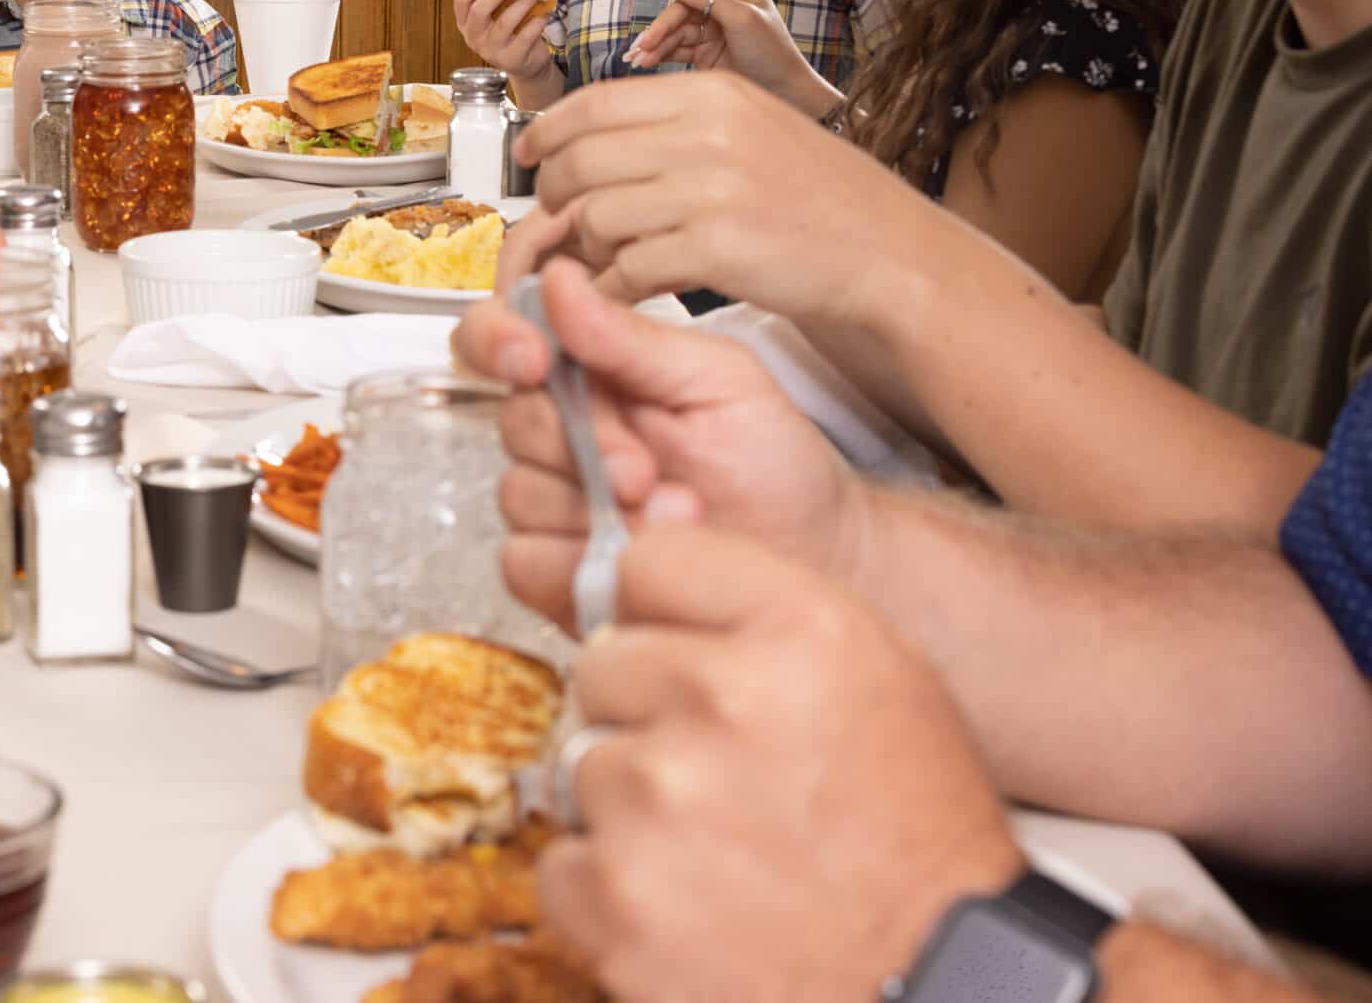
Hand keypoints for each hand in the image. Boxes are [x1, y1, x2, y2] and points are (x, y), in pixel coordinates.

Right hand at [451, 258, 861, 620]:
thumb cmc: (774, 462)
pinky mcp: (562, 568)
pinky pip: (525, 561)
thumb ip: (630, 338)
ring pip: (518, 494)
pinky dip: (577, 562)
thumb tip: (557, 278)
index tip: (532, 358)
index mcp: (591, 370)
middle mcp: (564, 432)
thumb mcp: (716, 381)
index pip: (499, 337)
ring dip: (592, 510)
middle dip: (580, 447)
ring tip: (676, 517)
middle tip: (645, 472)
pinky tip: (640, 557)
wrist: (818, 553)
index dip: (497, 339)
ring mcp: (559, 502)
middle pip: (513, 423)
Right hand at [453, 0, 559, 90]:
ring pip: (504, 23)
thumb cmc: (512, 31)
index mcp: (466, 23)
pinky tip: (545, 13)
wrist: (527, 64)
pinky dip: (537, 21)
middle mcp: (474, 38)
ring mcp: (492, 51)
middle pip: (478, 11)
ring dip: (521, 4)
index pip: (461, 1)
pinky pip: (525, 36)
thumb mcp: (499, 13)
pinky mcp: (512, 59)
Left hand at [509, 70, 936, 322]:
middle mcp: (708, 131)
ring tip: (600, 263)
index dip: (546, 133)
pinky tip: (621, 294)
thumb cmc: (820, 199)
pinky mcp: (716, 249)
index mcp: (711, 93)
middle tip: (561, 225)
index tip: (529, 157)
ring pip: (593, 215)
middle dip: (555, 198)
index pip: (594, 102)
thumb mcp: (752, 128)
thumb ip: (677, 125)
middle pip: (579, 160)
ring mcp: (711, 189)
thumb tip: (589, 140)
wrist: (892, 254)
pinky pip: (624, 269)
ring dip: (583, 248)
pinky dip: (609, 287)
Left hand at [541, 524, 1022, 1002]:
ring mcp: (658, 798)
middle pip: (600, 664)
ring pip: (579, 762)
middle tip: (717, 776)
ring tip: (714, 850)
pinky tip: (683, 906)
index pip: (647, 560)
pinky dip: (606, 890)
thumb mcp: (879, 681)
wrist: (938, 986)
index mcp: (798, 633)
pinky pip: (560, 860)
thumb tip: (649, 541)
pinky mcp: (616, 896)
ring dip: (628, 806)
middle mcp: (720, 700)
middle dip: (642, 714)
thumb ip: (758, 609)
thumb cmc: (917, 843)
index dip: (658, 612)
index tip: (677, 652)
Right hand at [618, 0, 836, 115]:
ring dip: (656, 44)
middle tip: (643, 45)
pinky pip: (676, 49)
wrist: (786, 96)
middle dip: (659, 26)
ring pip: (674, 31)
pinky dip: (661, 55)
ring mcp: (712, 30)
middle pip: (677, 7)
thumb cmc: (773, 53)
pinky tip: (646, 63)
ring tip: (639, 60)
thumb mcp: (740, 19)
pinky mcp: (705, 53)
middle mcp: (722, 5)